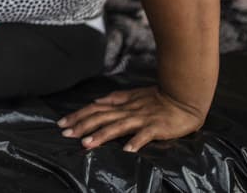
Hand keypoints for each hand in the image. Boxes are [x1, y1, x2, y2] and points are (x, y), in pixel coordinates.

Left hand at [56, 86, 205, 151]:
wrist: (184, 98)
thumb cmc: (160, 98)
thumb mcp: (134, 95)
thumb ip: (116, 99)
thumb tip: (96, 101)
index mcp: (123, 103)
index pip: (95, 109)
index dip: (78, 115)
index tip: (62, 123)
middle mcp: (128, 110)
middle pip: (101, 117)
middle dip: (82, 125)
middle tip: (65, 133)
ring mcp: (142, 119)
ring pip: (117, 126)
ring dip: (101, 135)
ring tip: (86, 144)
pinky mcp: (156, 127)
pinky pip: (144, 135)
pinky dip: (135, 142)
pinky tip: (126, 151)